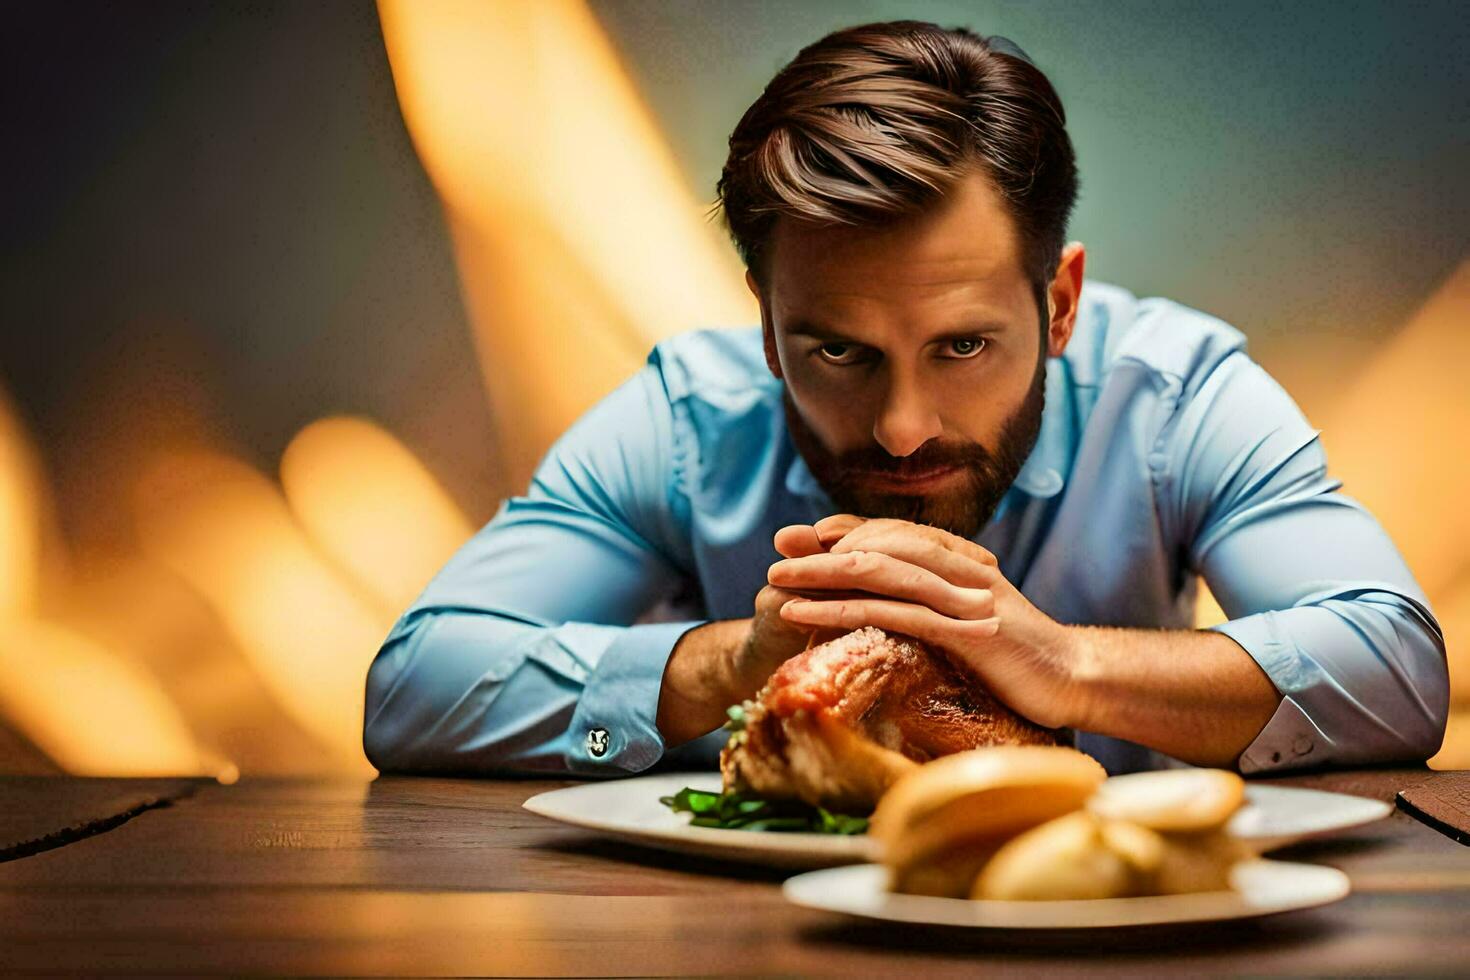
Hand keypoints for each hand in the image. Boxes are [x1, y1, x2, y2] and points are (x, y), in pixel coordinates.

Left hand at [766, 515, 1085, 728]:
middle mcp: (957, 567)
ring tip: (777, 580)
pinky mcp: (960, 630)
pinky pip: (890, 612)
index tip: (803, 535)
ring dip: (821, 573)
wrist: (1074, 679)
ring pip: (878, 570)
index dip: (846, 530)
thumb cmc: (1019, 657)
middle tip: (777, 549)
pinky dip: (840, 609)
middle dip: (821, 546)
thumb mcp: (971, 621)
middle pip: (878, 543)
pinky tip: (804, 613)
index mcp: (960, 560)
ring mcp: (959, 595)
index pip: (893, 532)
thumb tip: (888, 601)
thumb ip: (934, 602)